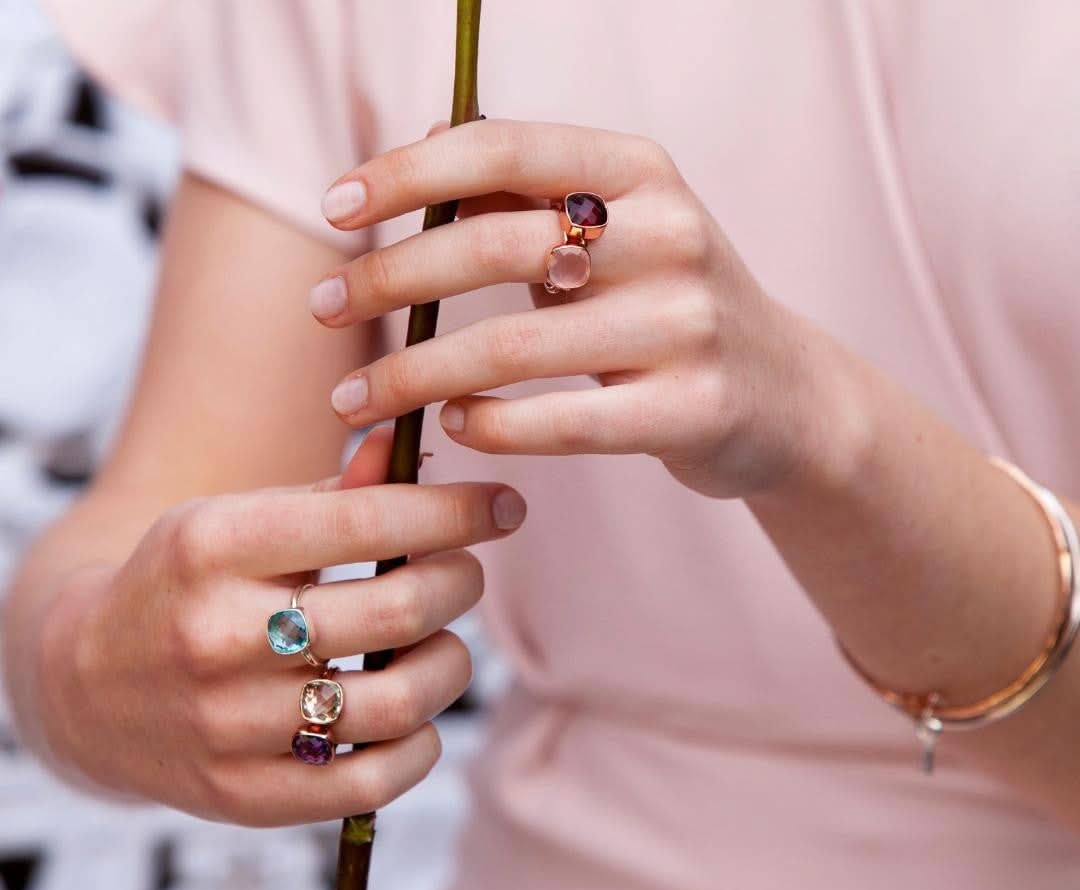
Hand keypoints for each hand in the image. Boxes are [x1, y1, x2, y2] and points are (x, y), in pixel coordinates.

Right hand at [37, 427, 526, 824]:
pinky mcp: (248, 796)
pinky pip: (374, 781)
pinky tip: (414, 716)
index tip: (504, 506)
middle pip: (399, 609)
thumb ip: (327, 494)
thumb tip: (407, 447)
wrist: (87, 688)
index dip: (458, 511)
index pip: (370, 521)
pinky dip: (420, 747)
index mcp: (213, 546)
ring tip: (440, 644)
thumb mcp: (232, 521)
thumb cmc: (181, 587)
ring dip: (450, 664)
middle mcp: (218, 636)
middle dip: (462, 583)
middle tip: (465, 575)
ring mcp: (230, 726)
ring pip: (399, 700)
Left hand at [310, 119, 860, 498]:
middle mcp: (670, 235)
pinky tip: (452, 426)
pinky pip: (567, 422)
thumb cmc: (671, 307)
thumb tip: (426, 141)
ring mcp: (688, 325)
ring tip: (357, 402)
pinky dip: (493, 425)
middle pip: (495, 247)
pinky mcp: (693, 409)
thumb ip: (531, 190)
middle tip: (321, 311)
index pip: (504, 146)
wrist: (785, 396)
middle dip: (389, 281)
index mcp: (641, 172)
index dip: (406, 173)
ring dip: (415, 374)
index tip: (334, 210)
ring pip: (516, 348)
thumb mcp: (619, 229)